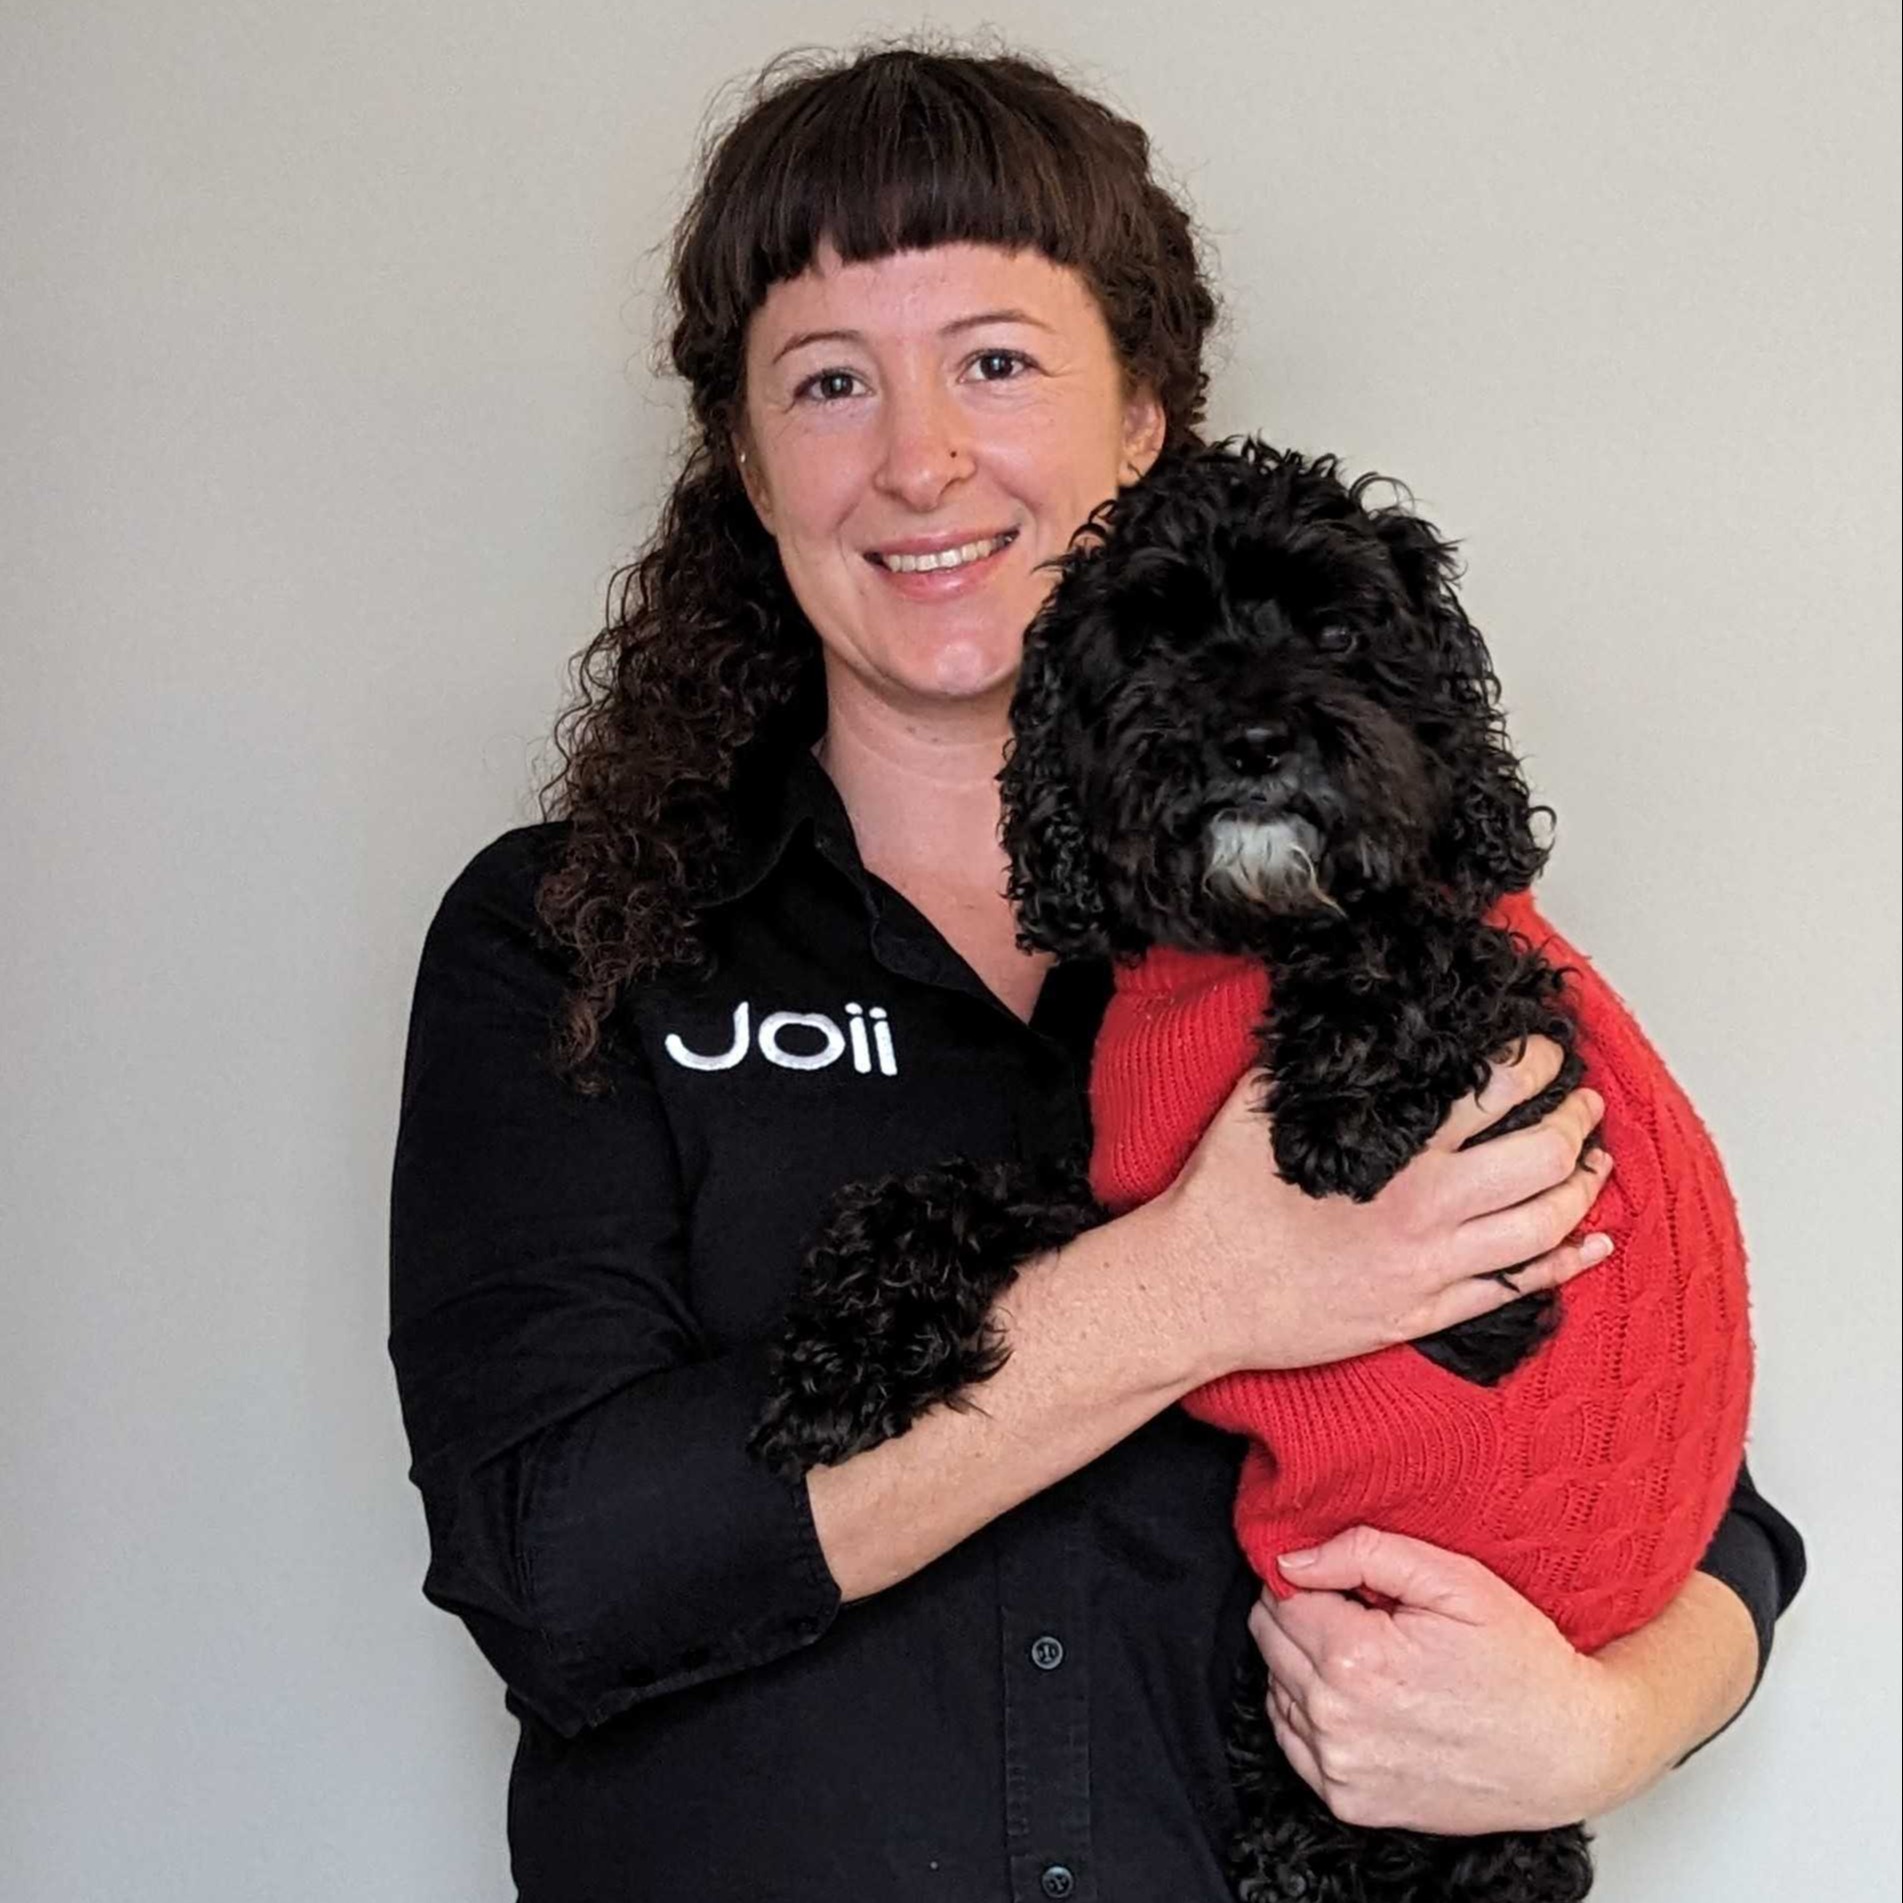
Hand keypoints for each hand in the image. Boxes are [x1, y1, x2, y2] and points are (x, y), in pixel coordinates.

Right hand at [1153, 1034, 1613, 1377]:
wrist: (1194, 1291)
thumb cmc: (1218, 1204)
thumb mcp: (1254, 1108)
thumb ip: (1304, 1064)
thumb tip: (1336, 1017)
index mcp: (1391, 1156)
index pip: (1492, 1095)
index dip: (1533, 1066)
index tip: (1545, 1050)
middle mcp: (1422, 1213)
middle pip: (1538, 1162)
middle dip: (1574, 1123)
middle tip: (1583, 1101)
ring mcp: (1427, 1270)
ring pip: (1541, 1229)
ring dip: (1581, 1190)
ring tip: (1594, 1162)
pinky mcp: (1419, 1315)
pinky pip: (1513, 1291)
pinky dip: (1564, 1265)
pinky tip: (1591, 1247)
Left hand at [1247, 1525, 1629, 1832]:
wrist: (1570, 1751)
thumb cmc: (1522, 1663)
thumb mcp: (1455, 1580)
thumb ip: (1364, 1552)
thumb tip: (1291, 1559)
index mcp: (1356, 1659)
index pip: (1280, 1596)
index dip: (1309, 1577)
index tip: (1346, 1581)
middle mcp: (1338, 1720)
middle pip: (1270, 1640)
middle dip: (1303, 1614)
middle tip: (1360, 1612)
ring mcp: (1342, 1769)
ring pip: (1276, 1687)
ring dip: (1304, 1664)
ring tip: (1369, 1655)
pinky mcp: (1351, 1804)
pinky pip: (1293, 1741)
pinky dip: (1311, 1713)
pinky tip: (1361, 1697)